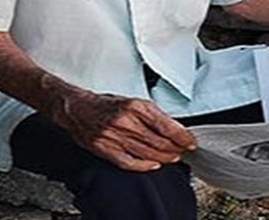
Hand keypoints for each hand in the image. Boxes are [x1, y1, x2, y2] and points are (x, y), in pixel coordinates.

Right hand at [52, 90, 195, 171]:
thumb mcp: (134, 102)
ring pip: (147, 153)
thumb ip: (153, 115)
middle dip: (175, 149)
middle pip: (159, 142)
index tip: (191, 142)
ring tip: (172, 158)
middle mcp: (126, 121)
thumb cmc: (107, 104)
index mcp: (136, 106)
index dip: (182, 137)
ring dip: (163, 158)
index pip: (167, 126)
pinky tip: (153, 165)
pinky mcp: (104, 148)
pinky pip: (128, 162)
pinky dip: (143, 165)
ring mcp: (114, 136)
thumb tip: (175, 128)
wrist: (78, 108)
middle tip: (183, 151)